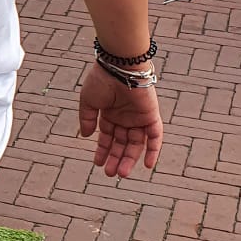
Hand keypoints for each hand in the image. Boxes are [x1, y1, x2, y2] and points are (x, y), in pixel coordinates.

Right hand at [78, 60, 163, 178]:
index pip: (108, 137)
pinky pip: (155, 136)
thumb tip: (85, 136)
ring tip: (121, 173)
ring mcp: (138, 117)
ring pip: (136, 143)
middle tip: (110, 174)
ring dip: (129, 159)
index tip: (97, 163)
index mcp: (110, 114)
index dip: (103, 150)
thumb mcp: (88, 102)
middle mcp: (125, 117)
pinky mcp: (150, 115)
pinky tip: (147, 165)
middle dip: (116, 158)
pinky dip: (153, 150)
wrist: (118, 66)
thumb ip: (87, 119)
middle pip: (122, 143)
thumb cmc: (101, 80)